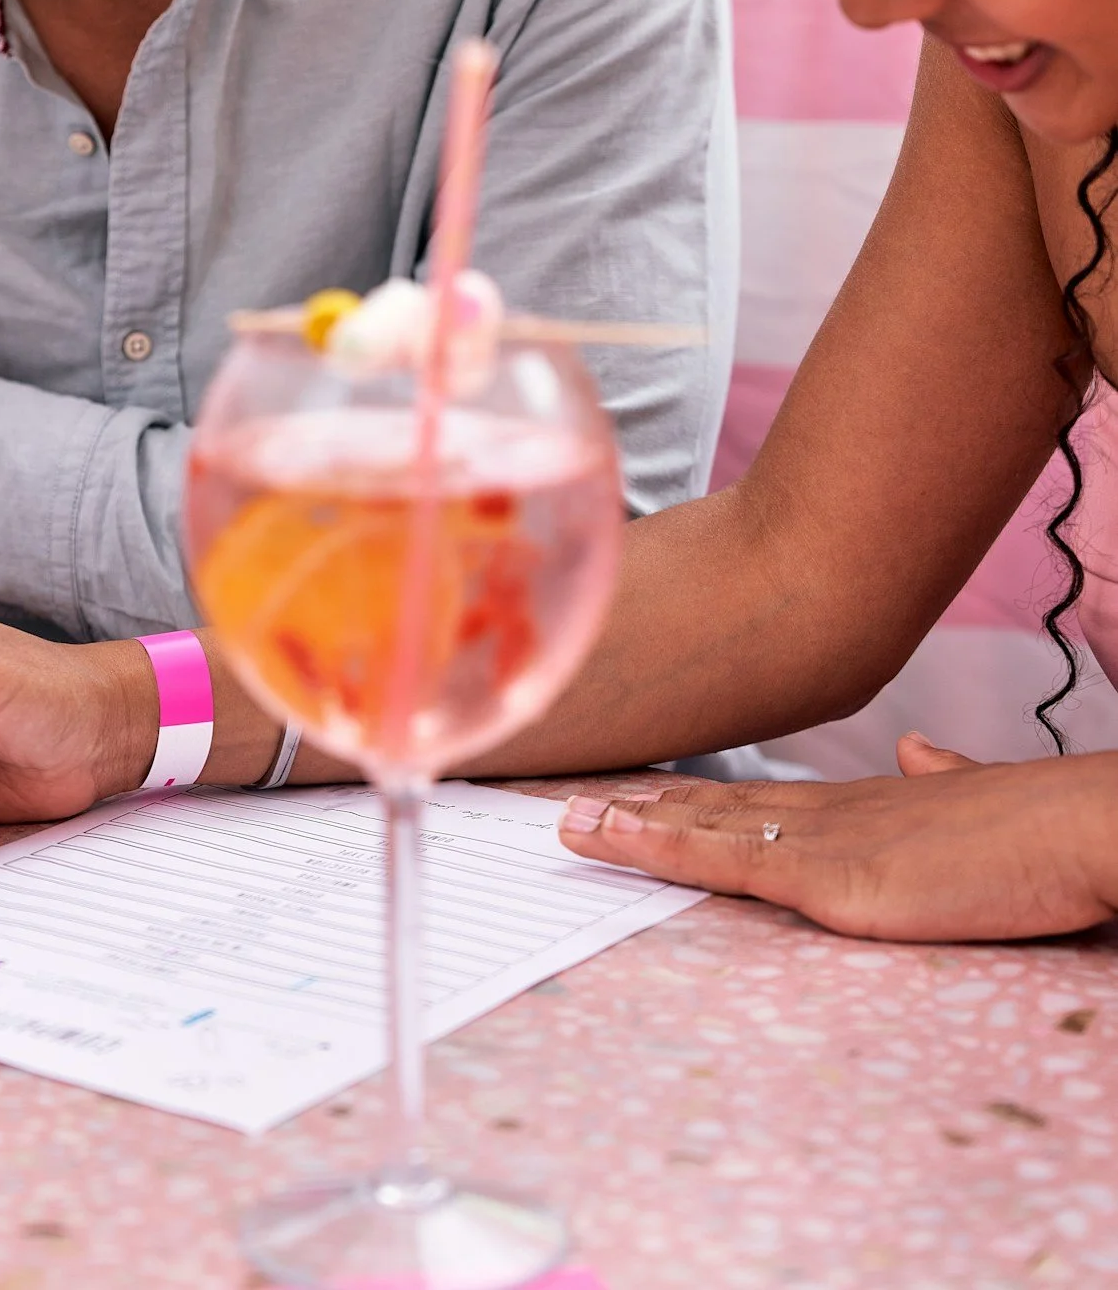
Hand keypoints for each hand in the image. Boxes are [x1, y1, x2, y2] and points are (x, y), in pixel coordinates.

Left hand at [557, 731, 1117, 940]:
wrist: (1074, 827)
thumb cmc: (1033, 828)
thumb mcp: (972, 801)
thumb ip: (939, 779)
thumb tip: (919, 749)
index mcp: (858, 804)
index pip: (751, 796)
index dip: (688, 792)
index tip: (633, 785)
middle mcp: (825, 811)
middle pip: (709, 802)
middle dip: (636, 800)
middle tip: (565, 793)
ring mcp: (819, 841)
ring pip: (697, 824)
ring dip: (625, 819)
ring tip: (562, 817)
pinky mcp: (828, 878)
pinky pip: (719, 862)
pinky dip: (654, 845)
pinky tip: (609, 836)